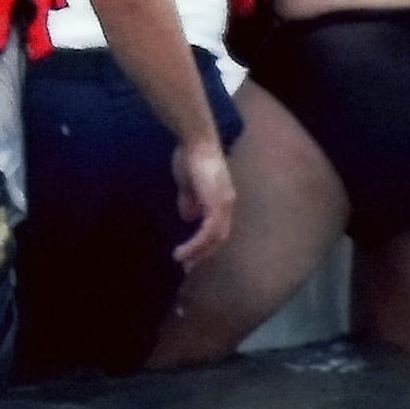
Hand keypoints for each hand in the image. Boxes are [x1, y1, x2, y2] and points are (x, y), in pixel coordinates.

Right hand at [170, 138, 236, 266]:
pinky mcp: (216, 204)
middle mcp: (227, 204)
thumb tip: (189, 218)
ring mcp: (224, 204)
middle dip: (203, 254)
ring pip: (215, 238)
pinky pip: (208, 232)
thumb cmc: (190, 156)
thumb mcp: (188, 185)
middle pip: (219, 238)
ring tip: (182, 262)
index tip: (190, 256)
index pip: (217, 228)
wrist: (195, 140)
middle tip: (188, 268)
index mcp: (222, 199)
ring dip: (198, 253)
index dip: (205, 244)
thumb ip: (190, 201)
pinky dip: (196, 244)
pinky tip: (183, 251)